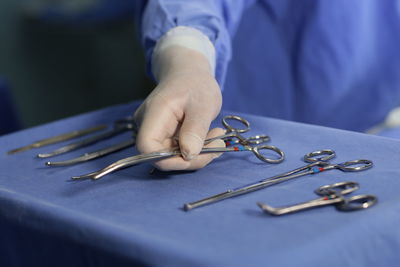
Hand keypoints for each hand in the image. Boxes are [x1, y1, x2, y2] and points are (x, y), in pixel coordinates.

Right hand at [134, 46, 224, 170]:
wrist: (189, 72)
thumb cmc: (195, 83)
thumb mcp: (203, 104)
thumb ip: (195, 129)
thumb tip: (189, 155)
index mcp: (154, 114)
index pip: (148, 148)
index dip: (170, 159)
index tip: (197, 155)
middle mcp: (148, 124)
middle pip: (161, 156)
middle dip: (191, 158)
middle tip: (218, 145)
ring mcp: (155, 130)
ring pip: (171, 156)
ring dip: (197, 154)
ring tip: (216, 138)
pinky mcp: (163, 134)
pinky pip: (176, 150)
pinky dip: (195, 149)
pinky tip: (209, 137)